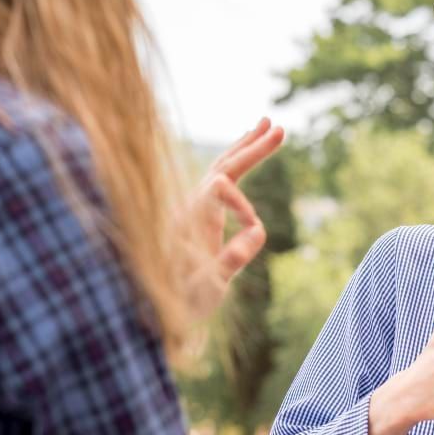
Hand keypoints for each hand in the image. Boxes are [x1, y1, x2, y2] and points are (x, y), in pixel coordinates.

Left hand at [185, 118, 283, 317]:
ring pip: (219, 166)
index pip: (221, 187)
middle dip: (251, 147)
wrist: (155, 310)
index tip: (253, 233)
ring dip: (243, 147)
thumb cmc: (182, 301)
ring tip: (265, 124)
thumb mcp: (207, 288)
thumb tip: (257, 230)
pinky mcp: (196, 215)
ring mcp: (192, 209)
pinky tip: (242, 155)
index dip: (243, 205)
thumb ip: (229, 260)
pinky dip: (233, 161)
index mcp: (190, 219)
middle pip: (222, 165)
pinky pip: (216, 178)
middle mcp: (190, 207)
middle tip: (278, 127)